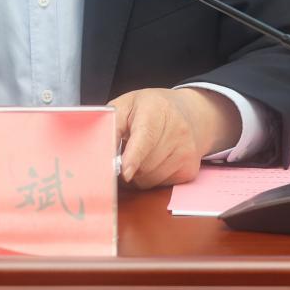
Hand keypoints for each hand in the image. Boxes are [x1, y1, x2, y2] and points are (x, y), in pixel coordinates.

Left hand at [108, 87, 239, 188]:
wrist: (190, 112)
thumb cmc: (151, 108)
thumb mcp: (126, 105)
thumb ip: (111, 125)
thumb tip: (100, 150)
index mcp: (157, 110)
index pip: (145, 137)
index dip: (133, 157)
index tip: (125, 172)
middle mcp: (177, 130)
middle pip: (144, 165)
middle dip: (128, 164)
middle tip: (125, 151)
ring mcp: (187, 152)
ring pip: (151, 179)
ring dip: (139, 173)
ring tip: (141, 154)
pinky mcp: (190, 169)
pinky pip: (161, 185)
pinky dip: (152, 178)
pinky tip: (155, 161)